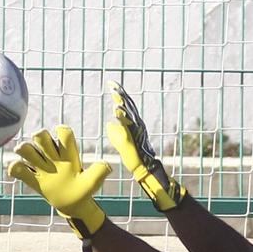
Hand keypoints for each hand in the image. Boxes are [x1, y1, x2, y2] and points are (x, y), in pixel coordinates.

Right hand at [7, 127, 114, 240]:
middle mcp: (53, 157)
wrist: (74, 206)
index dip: (62, 132)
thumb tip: (107, 165)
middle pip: (41, 136)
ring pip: (27, 148)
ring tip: (32, 162)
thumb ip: (99, 172)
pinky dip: (15, 168)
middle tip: (45, 153)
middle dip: (40, 139)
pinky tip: (19, 171)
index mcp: (68, 154)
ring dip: (25, 151)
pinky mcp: (33, 179)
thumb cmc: (84, 191)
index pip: (63, 133)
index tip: (63, 146)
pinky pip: (18, 169)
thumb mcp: (93, 182)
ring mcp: (41, 167)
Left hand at [106, 82, 187, 212]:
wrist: (144, 168)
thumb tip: (109, 123)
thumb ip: (115, 132)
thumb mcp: (121, 141)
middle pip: (127, 106)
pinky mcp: (133, 139)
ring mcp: (135, 131)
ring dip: (121, 103)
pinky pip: (127, 127)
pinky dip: (122, 118)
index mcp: (133, 124)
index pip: (125, 106)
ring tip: (114, 92)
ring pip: (128, 114)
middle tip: (112, 83)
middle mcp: (136, 124)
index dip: (119, 94)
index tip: (111, 83)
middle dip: (120, 94)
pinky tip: (116, 110)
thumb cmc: (133, 156)